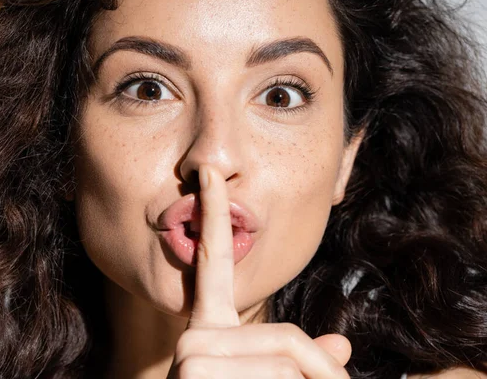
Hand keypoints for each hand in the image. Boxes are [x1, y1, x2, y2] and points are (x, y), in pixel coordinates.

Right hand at [166, 165, 351, 377]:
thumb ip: (300, 361)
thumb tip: (341, 343)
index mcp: (209, 330)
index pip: (213, 263)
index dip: (214, 216)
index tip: (208, 176)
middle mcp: (196, 336)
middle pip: (287, 339)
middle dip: (320, 374)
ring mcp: (193, 354)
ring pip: (288, 363)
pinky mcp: (195, 368)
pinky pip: (277, 376)